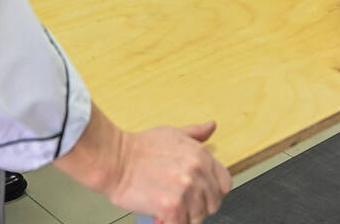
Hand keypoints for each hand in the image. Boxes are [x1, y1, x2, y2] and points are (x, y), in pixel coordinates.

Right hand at [54, 108, 230, 223]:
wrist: (114, 159)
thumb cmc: (140, 148)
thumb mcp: (173, 134)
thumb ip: (196, 134)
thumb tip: (211, 126)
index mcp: (201, 156)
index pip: (225, 184)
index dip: (213, 192)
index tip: (201, 194)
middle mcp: (197, 172)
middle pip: (213, 203)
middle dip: (198, 206)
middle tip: (180, 202)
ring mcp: (185, 190)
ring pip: (198, 217)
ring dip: (183, 216)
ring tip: (167, 206)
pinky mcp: (171, 207)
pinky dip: (171, 223)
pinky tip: (161, 214)